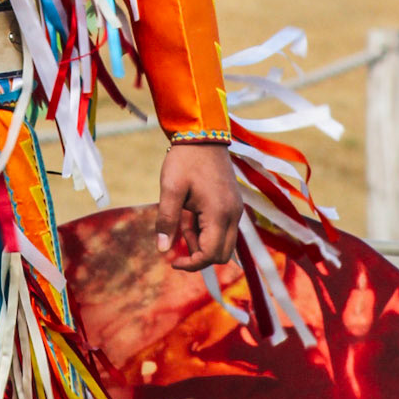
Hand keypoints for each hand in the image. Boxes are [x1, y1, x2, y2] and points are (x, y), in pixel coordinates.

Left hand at [155, 142, 242, 272]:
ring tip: (183, 218)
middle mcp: (233, 215)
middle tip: (178, 235)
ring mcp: (236, 209)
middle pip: (222, 254)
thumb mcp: (170, 189)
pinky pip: (224, 229)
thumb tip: (163, 250)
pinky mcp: (234, 204)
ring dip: (203, 241)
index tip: (172, 260)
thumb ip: (166, 221)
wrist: (204, 134)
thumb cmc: (185, 160)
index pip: (210, 255)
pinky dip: (208, 230)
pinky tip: (191, 212)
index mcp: (219, 213)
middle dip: (198, 254)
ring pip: (224, 243)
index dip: (191, 264)